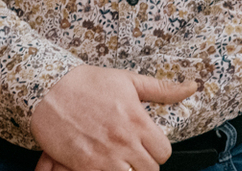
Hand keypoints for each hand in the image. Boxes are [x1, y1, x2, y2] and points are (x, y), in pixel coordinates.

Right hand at [31, 64, 197, 169]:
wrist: (49, 89)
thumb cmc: (88, 82)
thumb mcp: (128, 80)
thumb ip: (162, 89)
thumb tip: (192, 86)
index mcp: (138, 120)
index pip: (164, 153)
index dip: (157, 151)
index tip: (147, 145)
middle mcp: (124, 141)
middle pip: (150, 170)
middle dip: (143, 163)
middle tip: (132, 154)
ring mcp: (105, 157)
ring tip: (118, 160)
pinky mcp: (85, 166)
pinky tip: (102, 165)